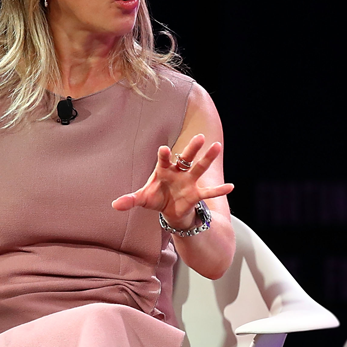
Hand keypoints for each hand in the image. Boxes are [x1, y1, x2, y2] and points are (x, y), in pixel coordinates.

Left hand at [111, 134, 234, 226]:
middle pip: (186, 158)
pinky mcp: (196, 194)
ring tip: (217, 146)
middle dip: (192, 149)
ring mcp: (189, 182)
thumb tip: (115, 205)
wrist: (168, 209)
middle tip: (199, 137)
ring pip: (200, 168)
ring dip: (208, 158)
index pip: (164, 159)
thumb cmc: (155, 198)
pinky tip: (231, 186)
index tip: (164, 149)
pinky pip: (209, 192)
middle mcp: (178, 172)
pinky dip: (220, 190)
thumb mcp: (142, 199)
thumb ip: (130, 200)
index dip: (164, 154)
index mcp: (163, 170)